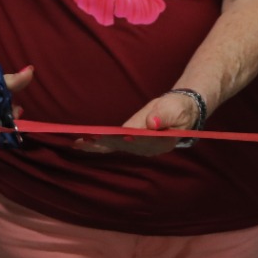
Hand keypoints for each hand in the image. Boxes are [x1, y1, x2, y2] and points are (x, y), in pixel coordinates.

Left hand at [72, 91, 200, 156]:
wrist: (177, 110)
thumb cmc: (177, 108)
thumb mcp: (175, 109)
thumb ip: (164, 116)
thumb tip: (151, 124)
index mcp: (161, 142)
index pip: (143, 142)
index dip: (131, 140)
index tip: (119, 137)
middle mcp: (146, 148)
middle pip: (124, 147)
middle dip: (106, 144)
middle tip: (87, 142)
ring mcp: (137, 146)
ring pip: (115, 147)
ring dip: (97, 145)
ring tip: (79, 143)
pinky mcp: (129, 141)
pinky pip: (112, 144)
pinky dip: (97, 144)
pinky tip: (81, 143)